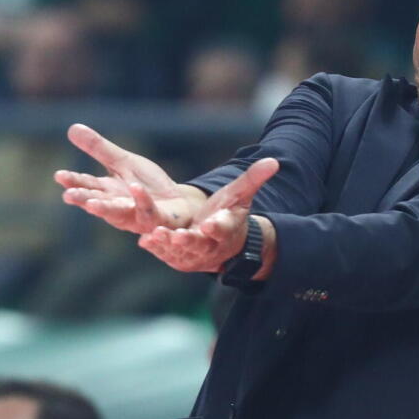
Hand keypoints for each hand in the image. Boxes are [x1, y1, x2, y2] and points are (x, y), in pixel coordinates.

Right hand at [56, 124, 203, 232]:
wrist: (178, 204)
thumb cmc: (147, 185)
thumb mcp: (122, 162)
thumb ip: (99, 149)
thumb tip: (72, 127)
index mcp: (108, 191)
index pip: (87, 184)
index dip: (73, 181)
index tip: (59, 175)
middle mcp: (117, 205)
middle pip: (97, 201)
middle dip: (83, 199)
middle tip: (68, 195)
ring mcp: (135, 215)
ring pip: (118, 212)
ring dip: (104, 209)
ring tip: (91, 205)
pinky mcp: (155, 219)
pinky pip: (148, 210)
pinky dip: (141, 199)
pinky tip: (135, 187)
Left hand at [138, 158, 278, 273]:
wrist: (223, 245)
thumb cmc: (229, 215)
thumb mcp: (240, 197)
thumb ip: (253, 179)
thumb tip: (273, 161)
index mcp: (226, 229)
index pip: (223, 228)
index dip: (217, 227)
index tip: (209, 224)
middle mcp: (209, 244)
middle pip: (199, 243)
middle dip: (188, 240)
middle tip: (177, 235)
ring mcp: (192, 254)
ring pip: (179, 251)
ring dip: (167, 244)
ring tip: (155, 235)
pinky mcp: (177, 257)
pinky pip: (166, 254)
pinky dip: (156, 248)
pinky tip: (145, 241)